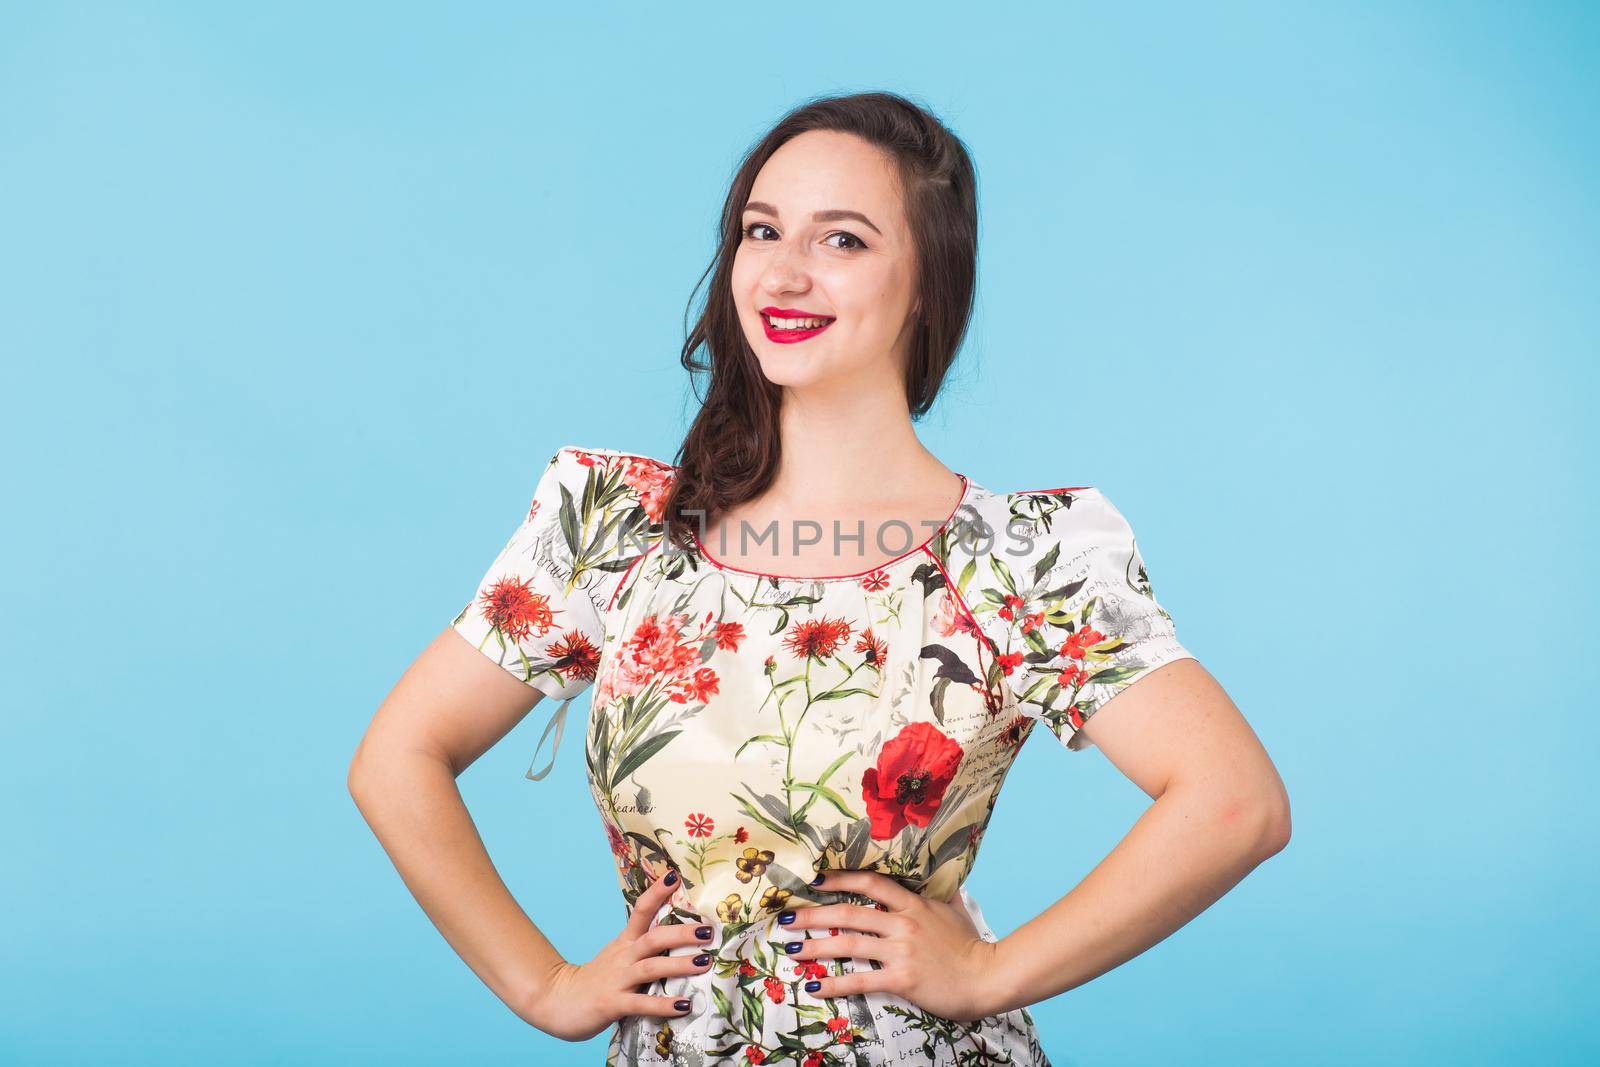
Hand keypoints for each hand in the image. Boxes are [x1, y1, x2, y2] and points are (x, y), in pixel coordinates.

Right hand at [523, 868, 714, 1041]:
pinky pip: (641, 1003)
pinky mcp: (612, 1004)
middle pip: (653, 937)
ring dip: (679, 964)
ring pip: (651, 967)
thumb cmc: (596, 980)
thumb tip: (682, 940)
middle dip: (682, 932)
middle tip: (708, 931)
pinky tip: (684, 1005)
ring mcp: (617, 980)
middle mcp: (623, 957)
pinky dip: (664, 1004)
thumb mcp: (619, 957)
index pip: (641, 910)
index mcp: (625, 942)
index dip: (657, 892)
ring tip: (705, 963)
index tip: (675, 875)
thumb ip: (645, 950)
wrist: (557, 1001)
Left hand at [781, 869, 1005, 1024]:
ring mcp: (901, 951)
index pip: (871, 883)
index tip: (816, 879)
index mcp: (914, 904)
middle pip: (849, 912)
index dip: (841, 878)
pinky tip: (815, 984)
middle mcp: (903, 923)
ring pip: (849, 943)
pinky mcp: (902, 978)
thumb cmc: (972, 946)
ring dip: (816, 946)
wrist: (988, 978)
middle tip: (786, 917)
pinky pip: (861, 979)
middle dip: (813, 914)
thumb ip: (942, 894)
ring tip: (792, 949)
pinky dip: (835, 982)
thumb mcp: (956, 912)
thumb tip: (943, 877)